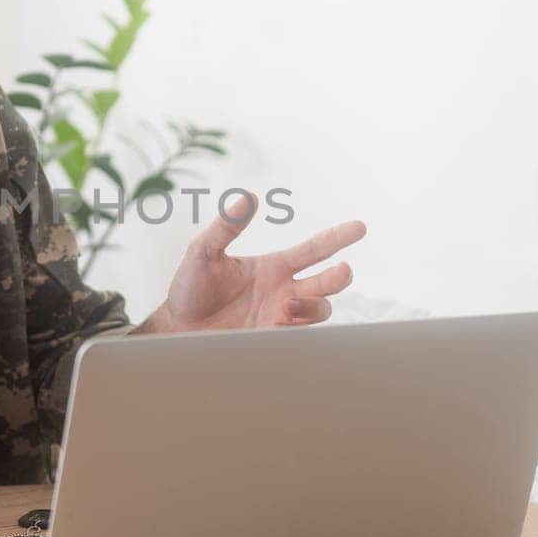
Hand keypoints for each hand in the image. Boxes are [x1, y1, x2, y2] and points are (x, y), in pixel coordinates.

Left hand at [137, 192, 365, 333]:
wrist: (177, 328)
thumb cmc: (189, 288)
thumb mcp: (203, 252)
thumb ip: (225, 227)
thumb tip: (247, 197)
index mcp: (274, 267)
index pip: (315, 250)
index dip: (338, 238)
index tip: (360, 227)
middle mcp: (284, 291)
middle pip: (328, 283)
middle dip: (339, 277)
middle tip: (342, 270)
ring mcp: (280, 317)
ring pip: (320, 311)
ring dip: (313, 306)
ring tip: (289, 305)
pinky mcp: (272, 339)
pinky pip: (299, 336)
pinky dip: (296, 328)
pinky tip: (278, 321)